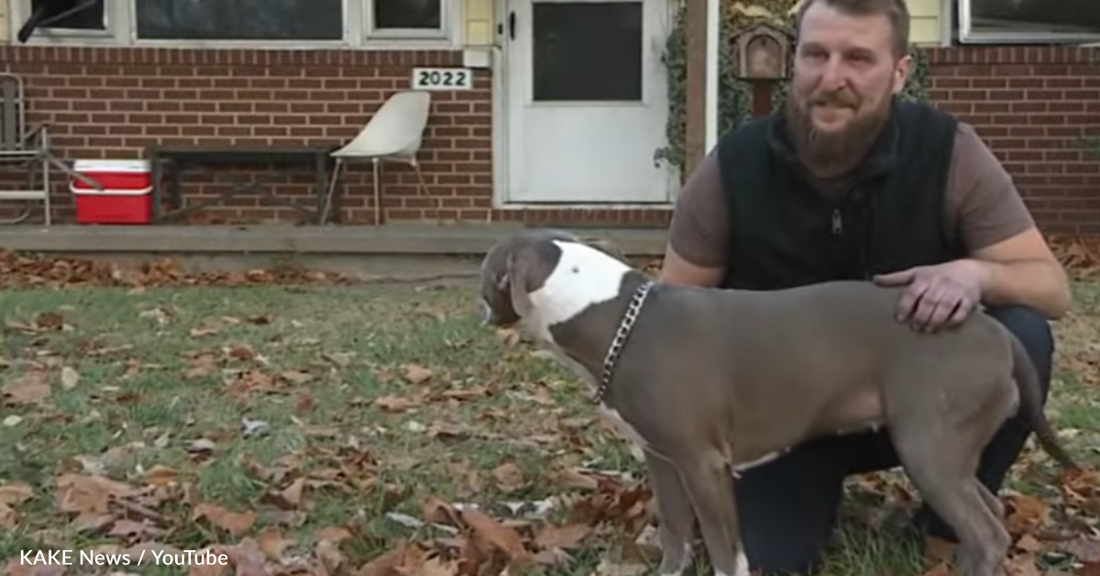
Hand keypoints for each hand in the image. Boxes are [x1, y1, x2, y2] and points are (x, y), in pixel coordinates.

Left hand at [872, 260, 988, 332]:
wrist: (971, 272)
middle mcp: (940, 283)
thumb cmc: (938, 275)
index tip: (900, 319)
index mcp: (925, 278)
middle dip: (920, 317)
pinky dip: (953, 321)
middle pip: (928, 302)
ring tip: (926, 330)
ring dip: (934, 321)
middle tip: (914, 328)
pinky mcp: (969, 299)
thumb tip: (875, 280)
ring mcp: (955, 291)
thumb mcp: (917, 273)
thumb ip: (896, 278)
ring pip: (944, 308)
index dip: (905, 307)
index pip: (913, 293)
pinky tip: (945, 328)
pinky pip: (961, 312)